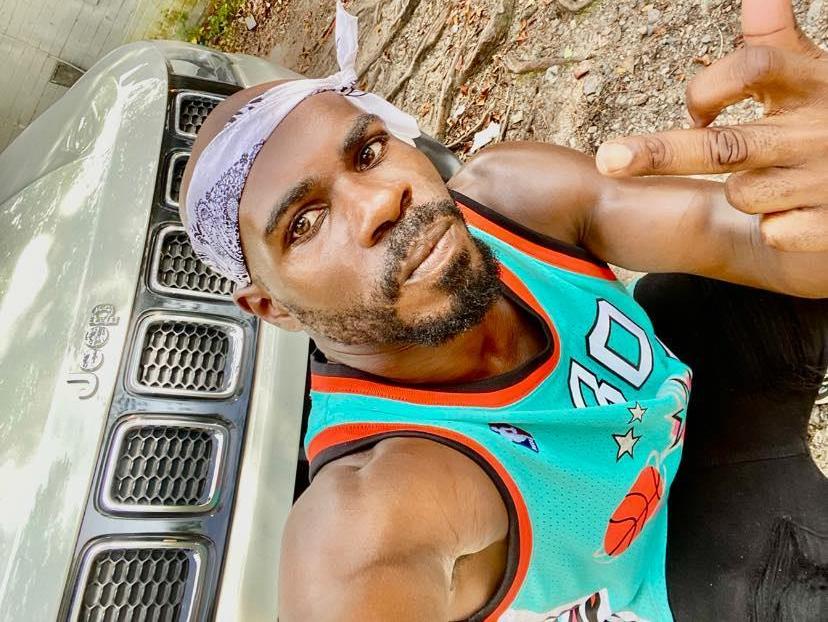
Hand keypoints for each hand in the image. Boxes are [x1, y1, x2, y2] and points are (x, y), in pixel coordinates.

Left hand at [595, 0, 827, 251]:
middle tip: (608, 158)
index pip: (751, 69)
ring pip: (741, 193)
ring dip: (742, 190)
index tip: (695, 111)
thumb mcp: (814, 74)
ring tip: (771, 178)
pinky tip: (793, 210)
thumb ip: (776, 39)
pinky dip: (772, 225)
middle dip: (659, 153)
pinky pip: (772, 230)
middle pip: (725, 145)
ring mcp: (822, 180)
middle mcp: (814, 132)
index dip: (709, 87)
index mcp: (811, 84)